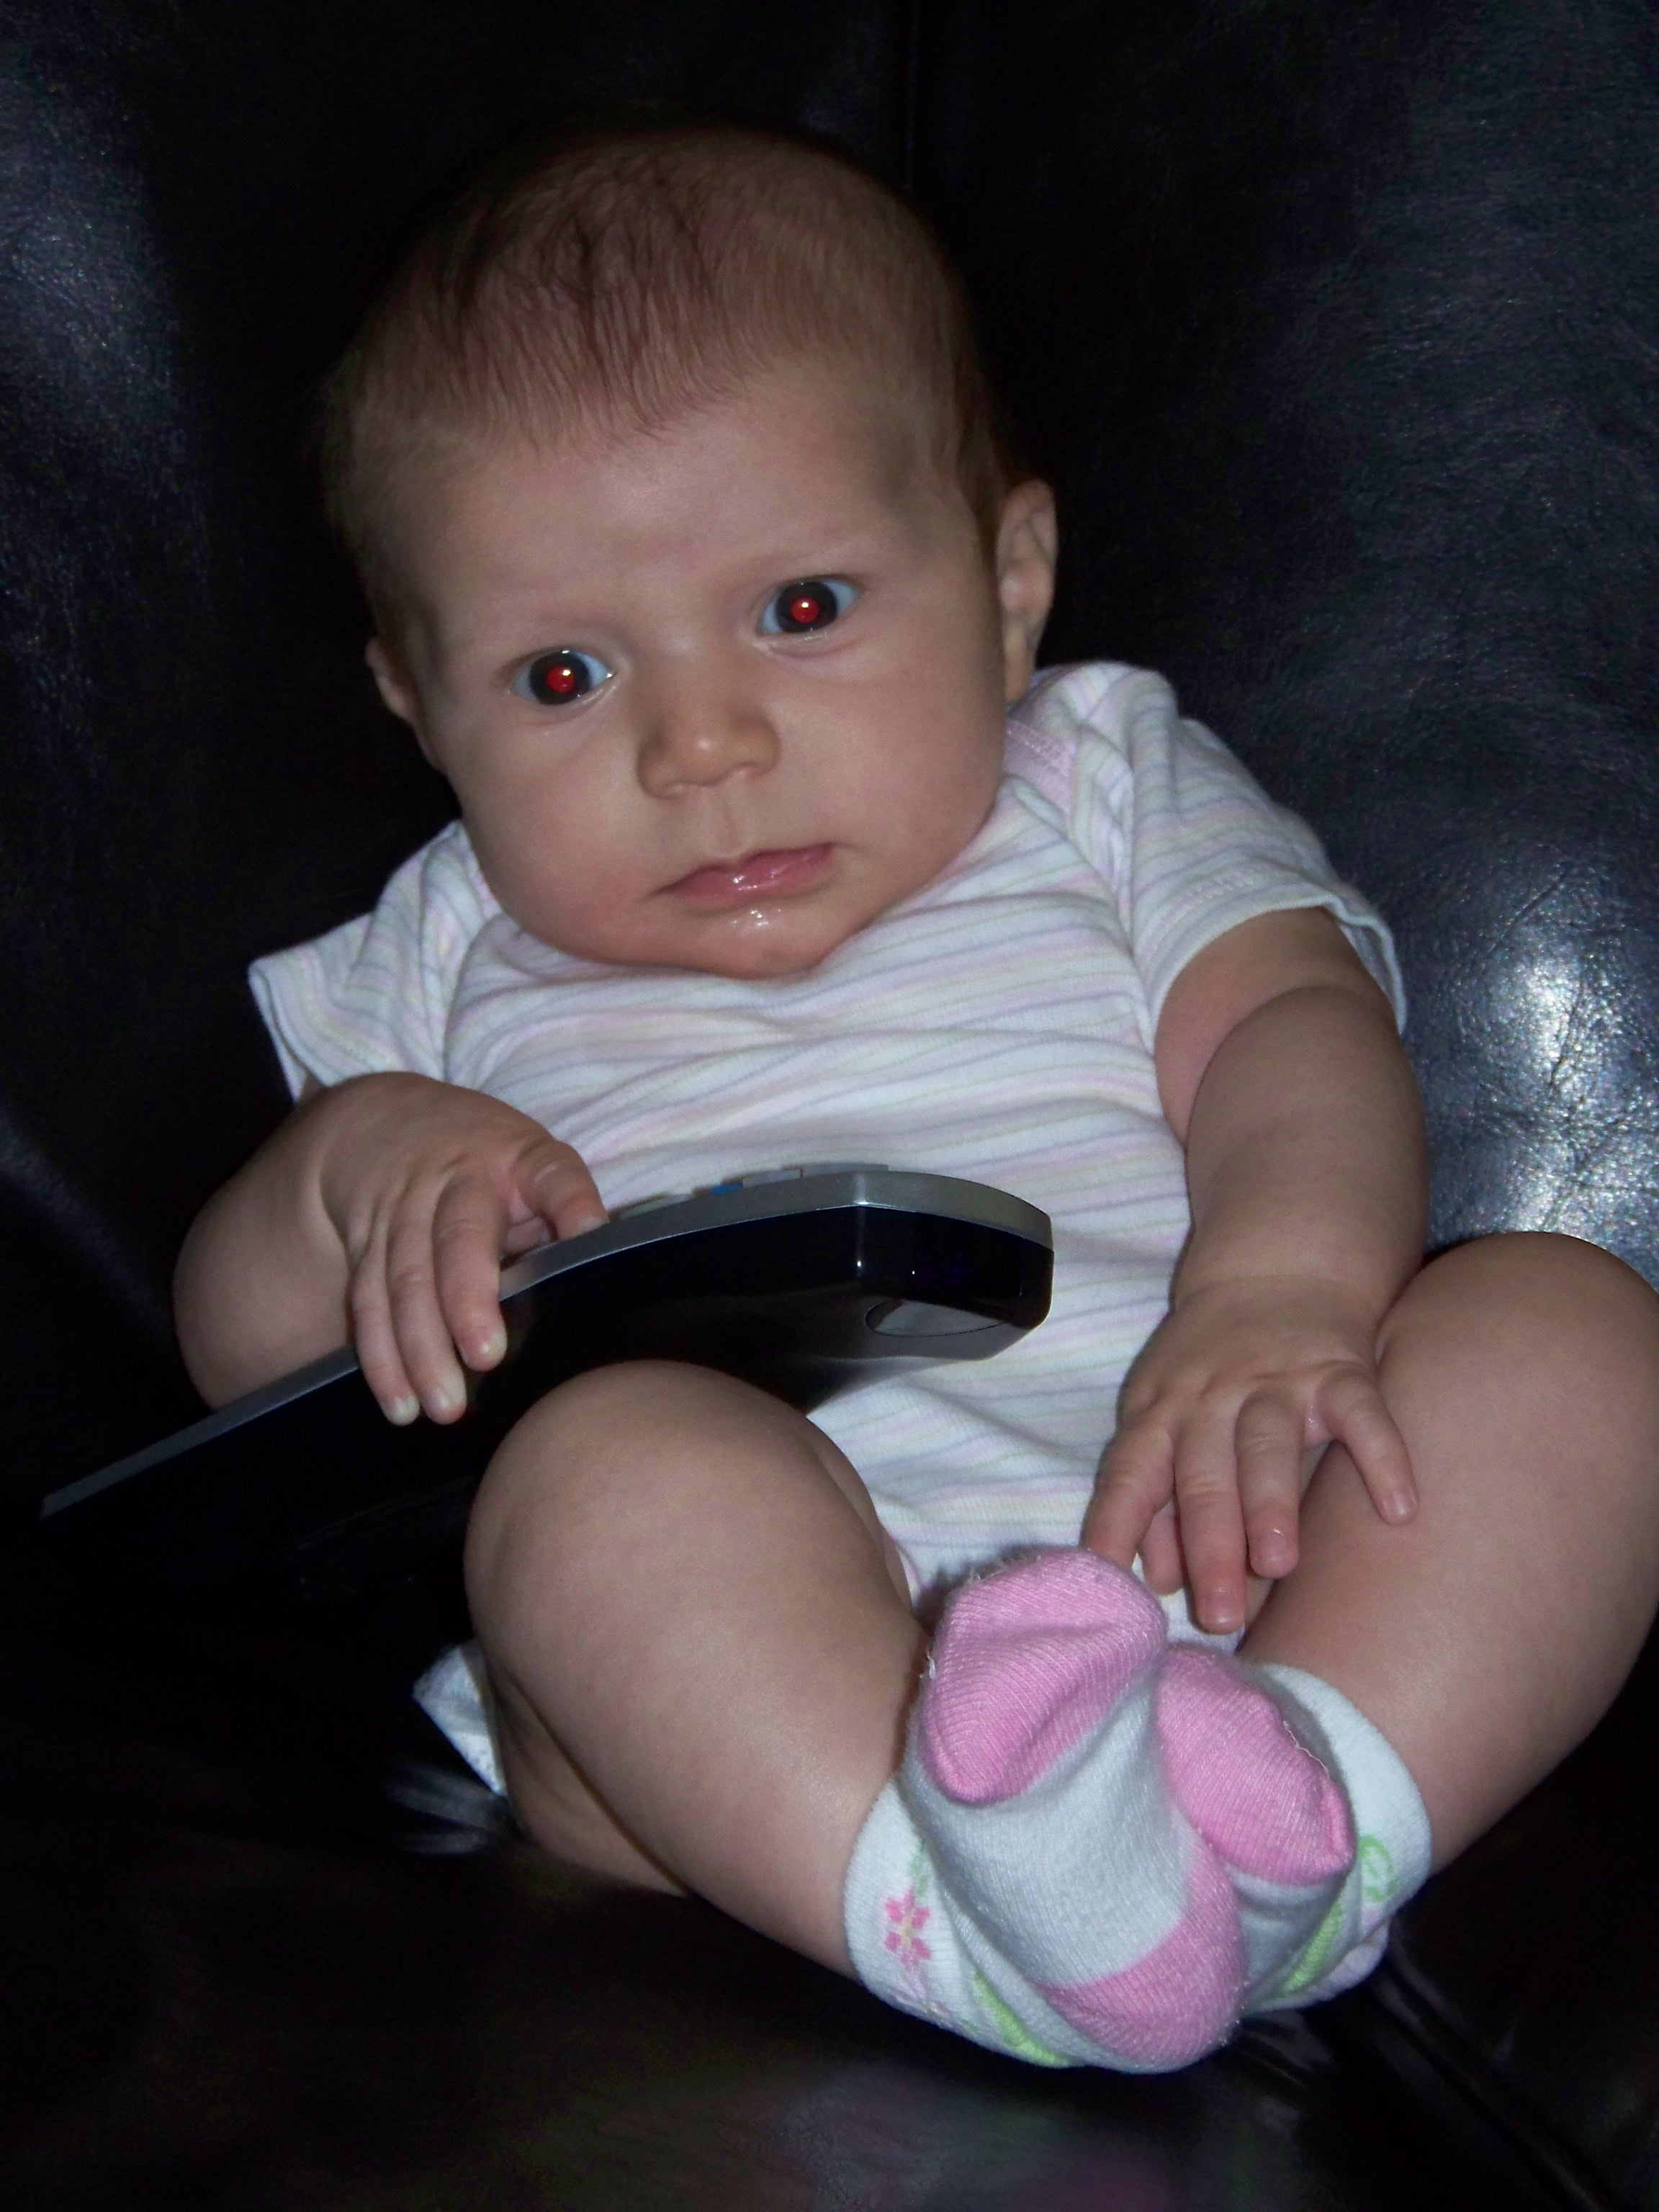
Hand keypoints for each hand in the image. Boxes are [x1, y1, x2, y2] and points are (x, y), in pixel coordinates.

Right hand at [310, 1073, 606, 1424]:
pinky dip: (381, 1356)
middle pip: (459, 1239)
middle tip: (486, 1359)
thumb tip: (605, 1293)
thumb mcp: (534, 1167)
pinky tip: (400, 1403)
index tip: (589, 1235)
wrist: (384, 1121)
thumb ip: (561, 1219)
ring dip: (420, 1347)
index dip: (573, 1205)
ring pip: (406, 1280)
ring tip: (443, 1406)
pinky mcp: (366, 1241)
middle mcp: (460, 1180)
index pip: (555, 1178)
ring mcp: (405, 1209)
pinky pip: (368, 1301)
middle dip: (467, 1301)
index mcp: (522, 1160)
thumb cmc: (492, 1164)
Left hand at [1082, 1275, 1417, 1634]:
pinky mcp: (1341, 1370)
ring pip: (1268, 1443)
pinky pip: (1363, 1413)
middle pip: (1203, 1473)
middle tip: (1218, 1613)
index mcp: (1161, 1413)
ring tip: (1277, 1564)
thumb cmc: (1209, 1369)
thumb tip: (1156, 1578)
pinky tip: (1398, 1511)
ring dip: (1270, 1502)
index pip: (1130, 1473)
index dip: (1117, 1527)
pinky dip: (1382, 1457)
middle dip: (1208, 1543)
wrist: (1273, 1271)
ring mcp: (1277, 1382)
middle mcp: (1212, 1398)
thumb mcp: (1165, 1417)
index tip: (1111, 1587)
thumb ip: (1159, 1499)